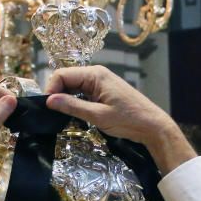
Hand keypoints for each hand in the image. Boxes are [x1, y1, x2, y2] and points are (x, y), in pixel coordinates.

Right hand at [44, 66, 195, 173]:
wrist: (152, 126)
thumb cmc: (128, 120)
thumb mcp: (97, 116)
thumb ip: (72, 106)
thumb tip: (48, 100)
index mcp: (95, 74)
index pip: (62, 74)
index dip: (51, 89)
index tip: (47, 108)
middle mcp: (96, 74)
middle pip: (66, 79)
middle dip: (57, 94)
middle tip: (52, 114)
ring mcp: (100, 82)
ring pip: (73, 87)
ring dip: (65, 100)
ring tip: (61, 116)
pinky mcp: (102, 92)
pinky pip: (82, 93)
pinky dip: (75, 102)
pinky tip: (74, 114)